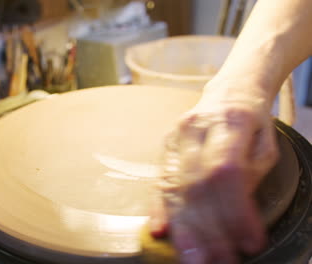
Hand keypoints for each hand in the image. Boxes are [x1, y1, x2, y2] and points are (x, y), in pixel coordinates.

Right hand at [150, 79, 278, 263]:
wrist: (228, 91)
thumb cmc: (251, 118)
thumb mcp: (265, 144)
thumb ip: (251, 176)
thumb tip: (237, 214)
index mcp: (228, 122)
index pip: (225, 171)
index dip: (234, 211)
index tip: (247, 242)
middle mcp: (194, 129)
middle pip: (196, 184)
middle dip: (206, 228)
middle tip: (213, 260)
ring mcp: (175, 138)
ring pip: (175, 186)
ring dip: (183, 226)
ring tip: (192, 256)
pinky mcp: (165, 149)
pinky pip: (160, 182)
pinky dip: (158, 207)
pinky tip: (159, 229)